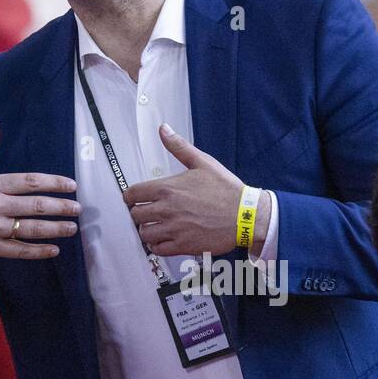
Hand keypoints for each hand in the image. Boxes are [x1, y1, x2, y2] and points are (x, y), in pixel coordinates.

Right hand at [0, 122, 78, 269]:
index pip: (30, 182)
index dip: (54, 183)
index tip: (71, 185)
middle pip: (36, 206)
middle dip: (61, 207)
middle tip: (78, 208)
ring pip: (32, 229)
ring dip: (56, 229)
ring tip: (72, 227)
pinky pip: (20, 250)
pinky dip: (38, 250)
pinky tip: (53, 249)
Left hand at [123, 124, 249, 256]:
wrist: (247, 215)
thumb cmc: (226, 189)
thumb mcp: (202, 162)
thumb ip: (179, 147)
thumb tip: (163, 129)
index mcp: (168, 188)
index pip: (132, 194)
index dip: (130, 196)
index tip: (134, 199)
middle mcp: (167, 209)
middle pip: (135, 215)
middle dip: (138, 213)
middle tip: (146, 213)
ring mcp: (174, 229)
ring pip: (144, 234)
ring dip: (146, 230)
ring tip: (154, 226)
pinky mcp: (183, 245)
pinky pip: (158, 250)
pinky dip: (156, 246)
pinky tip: (162, 240)